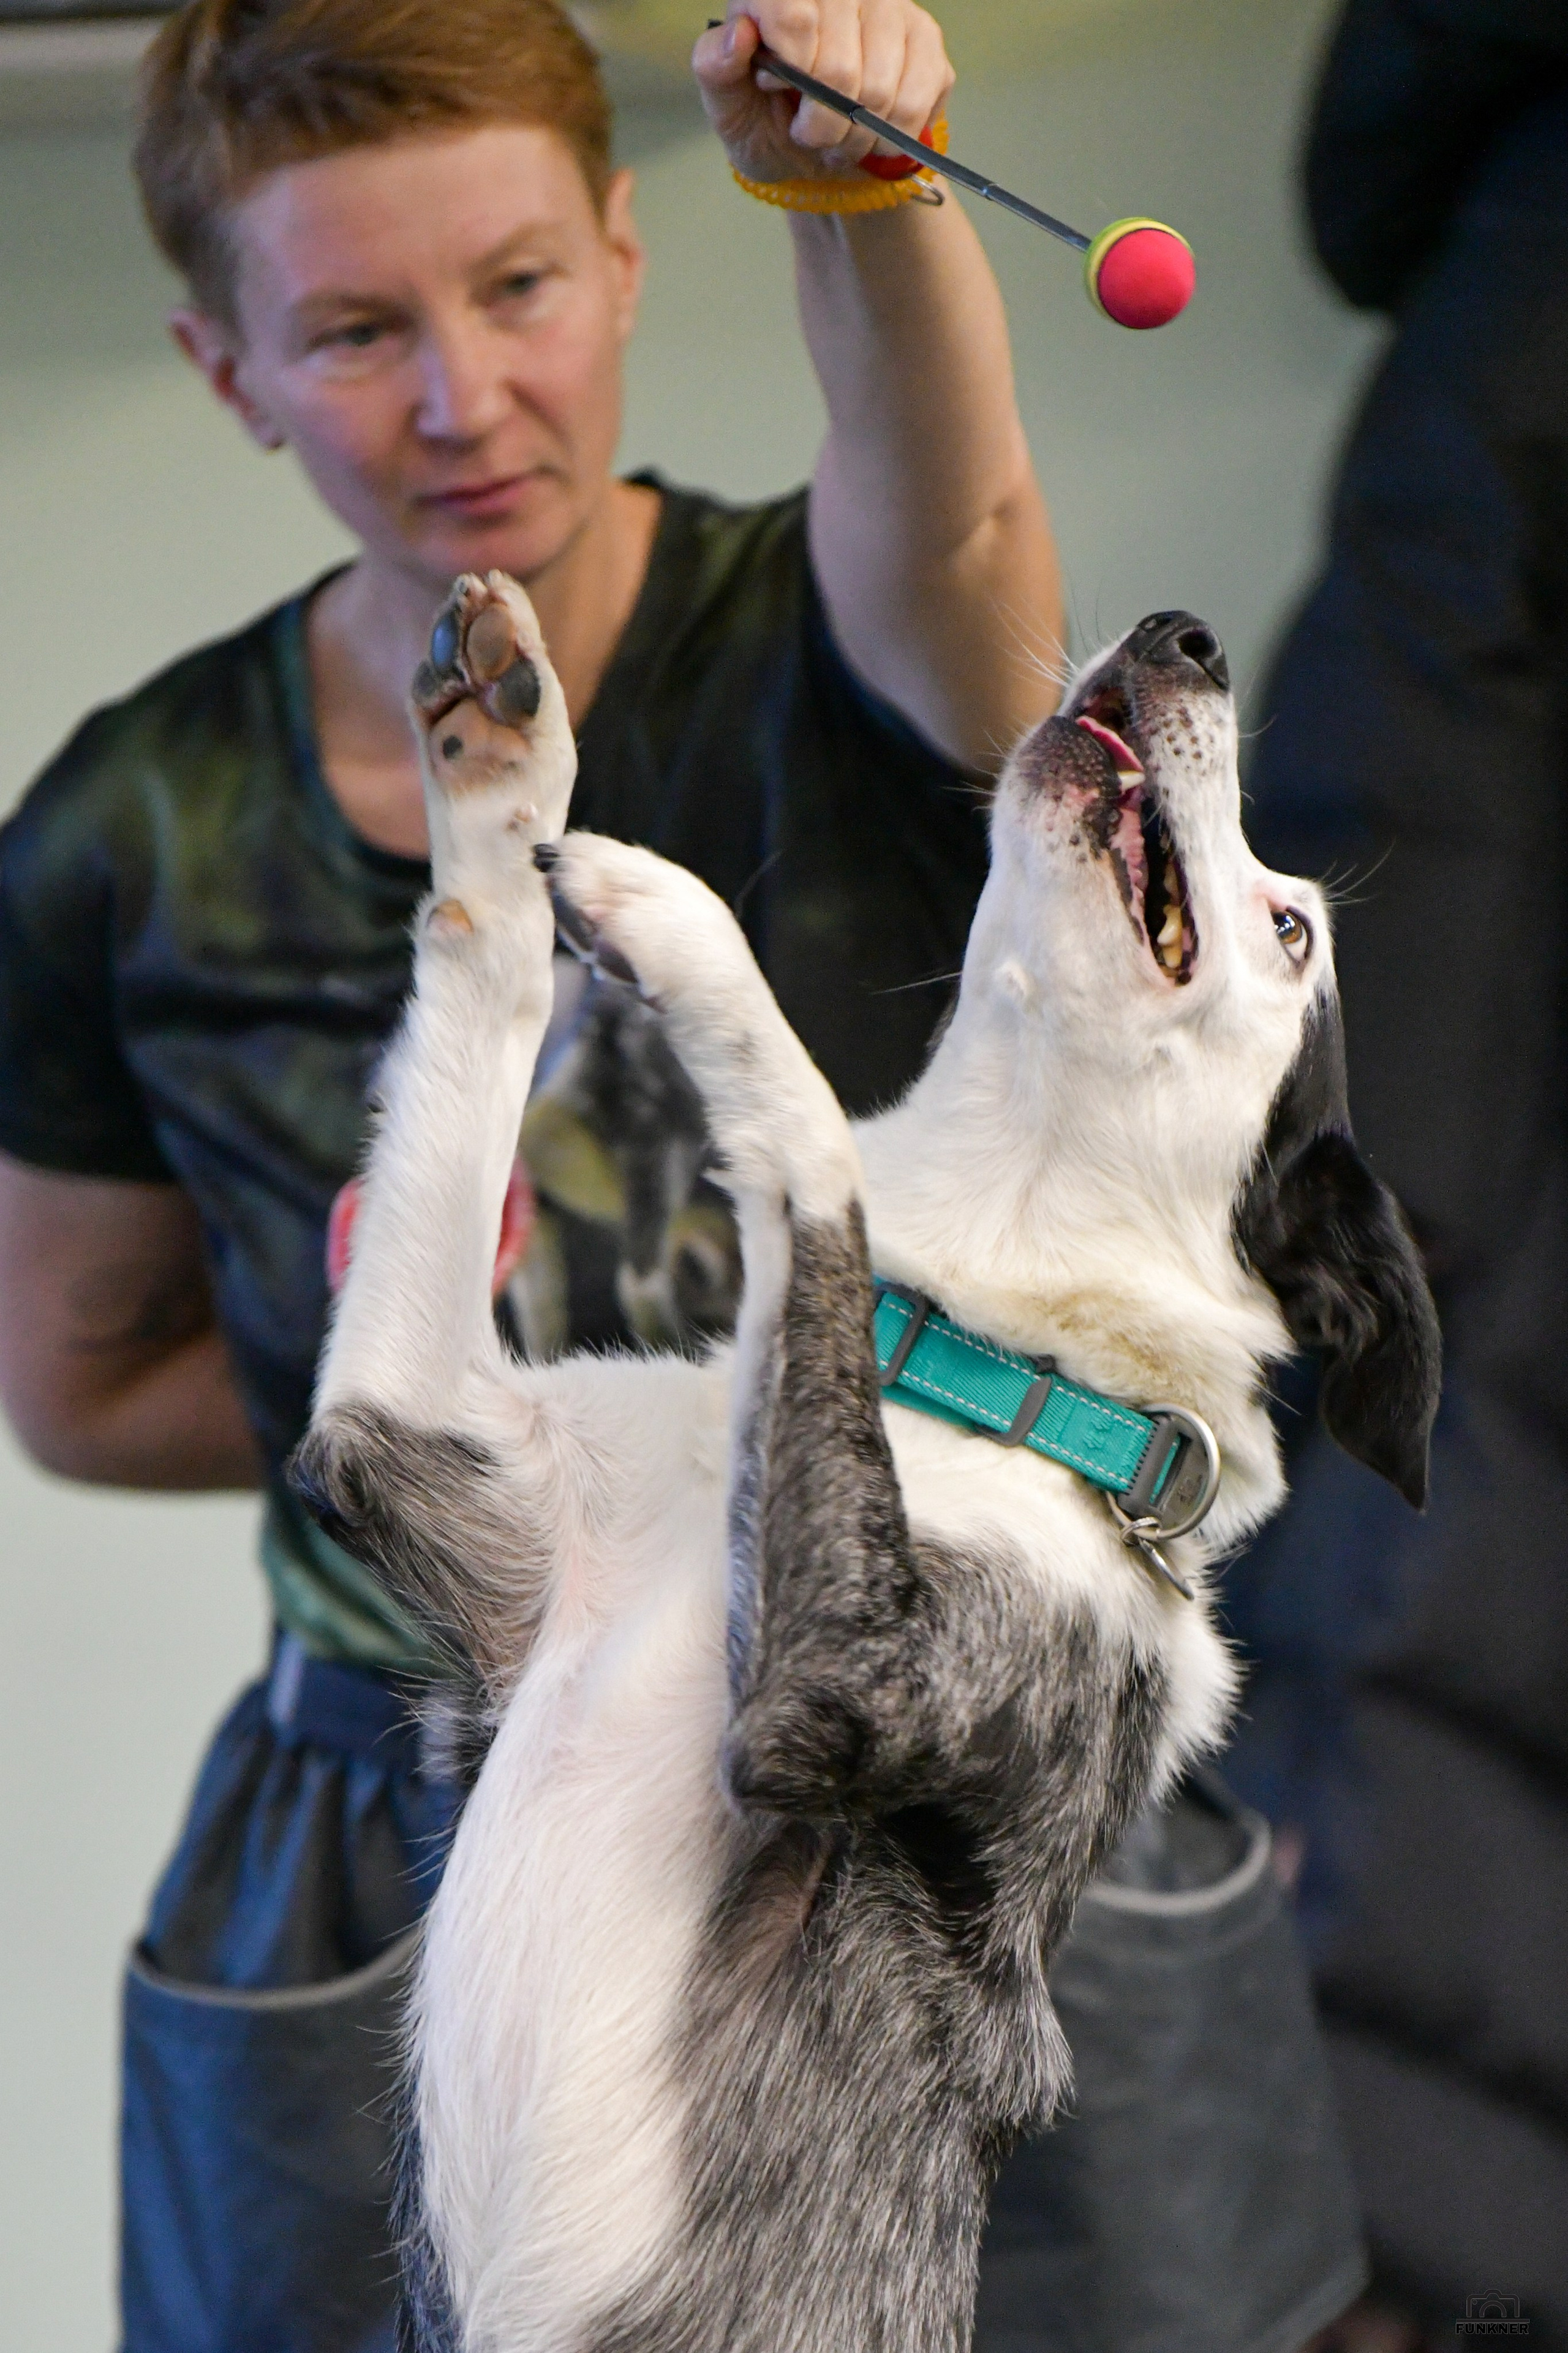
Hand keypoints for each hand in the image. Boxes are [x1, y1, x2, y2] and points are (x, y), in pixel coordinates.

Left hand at [693, 1, 953, 185]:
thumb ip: (716, 67)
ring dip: (856, 138)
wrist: (815, 148)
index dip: (792, 75)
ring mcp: (890, 8)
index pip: (794, 19)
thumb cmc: (765, 119)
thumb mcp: (727, 104)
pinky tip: (872, 135)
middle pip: (840, 68)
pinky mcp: (926, 39)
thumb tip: (739, 35)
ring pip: (881, 91)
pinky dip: (890, 137)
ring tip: (838, 140)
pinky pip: (917, 100)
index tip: (779, 91)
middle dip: (822, 126)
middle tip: (809, 135)